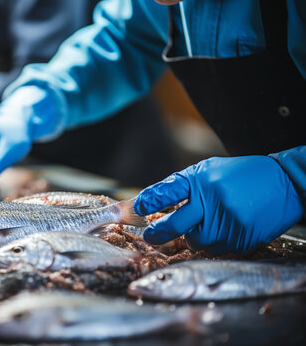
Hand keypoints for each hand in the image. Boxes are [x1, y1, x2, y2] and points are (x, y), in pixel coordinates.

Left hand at [135, 155, 303, 254]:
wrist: (284, 183)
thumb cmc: (240, 176)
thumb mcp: (208, 171)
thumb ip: (182, 186)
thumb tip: (150, 202)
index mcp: (201, 180)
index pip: (167, 191)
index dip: (149, 201)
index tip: (137, 208)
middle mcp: (212, 200)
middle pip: (175, 226)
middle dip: (159, 233)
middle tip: (151, 236)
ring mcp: (228, 221)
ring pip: (196, 242)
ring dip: (194, 237)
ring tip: (206, 223)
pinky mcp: (242, 238)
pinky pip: (217, 249)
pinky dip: (215, 243)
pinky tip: (224, 229)